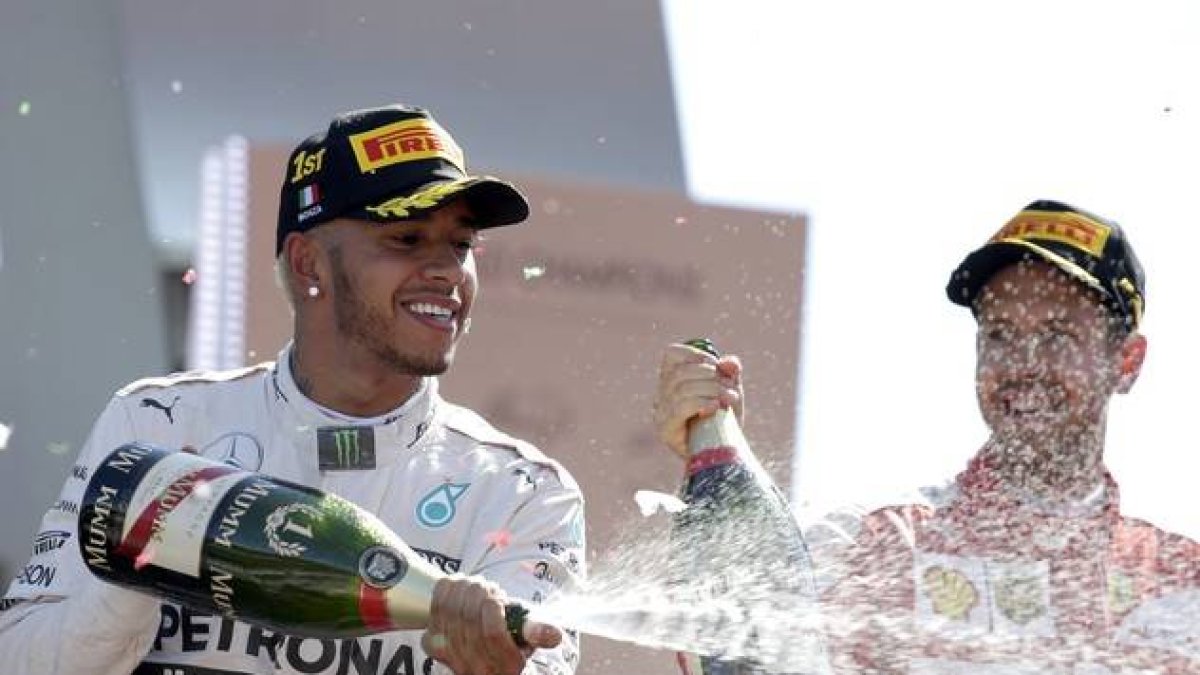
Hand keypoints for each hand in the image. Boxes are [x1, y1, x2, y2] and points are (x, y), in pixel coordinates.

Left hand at [423, 576, 561, 674]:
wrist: (484, 663)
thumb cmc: (511, 643)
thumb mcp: (531, 638)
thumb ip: (541, 632)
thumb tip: (554, 633)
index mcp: (506, 663)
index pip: (492, 634)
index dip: (492, 608)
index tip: (498, 596)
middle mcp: (477, 667)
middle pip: (468, 620)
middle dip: (476, 593)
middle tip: (485, 586)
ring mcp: (453, 659)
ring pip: (448, 615)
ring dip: (459, 590)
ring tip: (472, 584)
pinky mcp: (436, 650)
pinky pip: (432, 617)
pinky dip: (441, 596)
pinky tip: (453, 590)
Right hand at [652, 342, 743, 458]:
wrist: (723, 458)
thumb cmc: (724, 423)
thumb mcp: (729, 393)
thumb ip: (730, 375)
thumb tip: (730, 362)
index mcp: (671, 382)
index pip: (672, 355)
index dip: (695, 354)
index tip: (716, 365)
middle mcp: (661, 396)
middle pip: (681, 373)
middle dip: (711, 376)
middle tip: (731, 388)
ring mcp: (660, 414)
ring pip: (682, 389)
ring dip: (712, 389)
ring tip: (730, 398)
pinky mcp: (665, 430)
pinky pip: (680, 407)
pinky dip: (701, 402)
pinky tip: (716, 407)